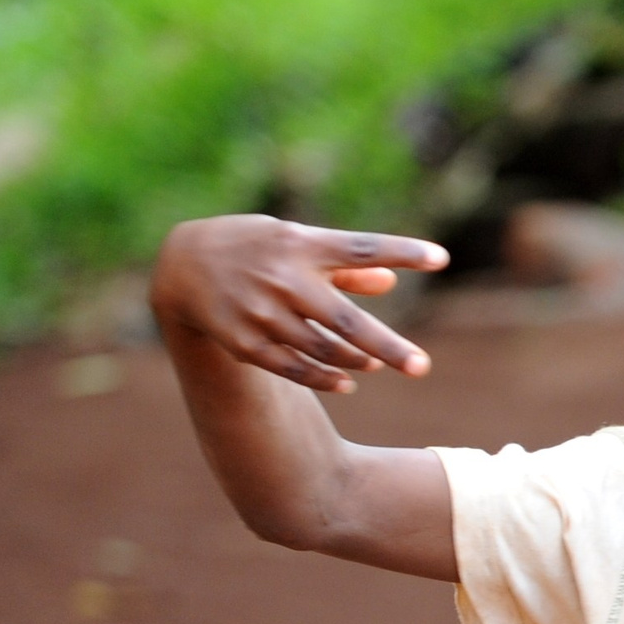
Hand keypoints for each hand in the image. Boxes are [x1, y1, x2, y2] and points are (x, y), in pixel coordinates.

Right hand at [150, 215, 448, 393]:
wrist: (181, 262)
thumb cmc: (256, 248)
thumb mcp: (297, 241)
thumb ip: (346, 264)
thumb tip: (392, 282)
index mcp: (302, 245)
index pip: (362, 248)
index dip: (402, 251)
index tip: (442, 258)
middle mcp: (284, 279)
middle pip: (345, 319)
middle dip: (387, 346)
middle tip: (422, 367)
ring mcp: (261, 313)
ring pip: (322, 348)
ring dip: (357, 360)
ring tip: (380, 364)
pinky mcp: (242, 340)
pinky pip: (291, 367)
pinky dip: (322, 378)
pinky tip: (348, 383)